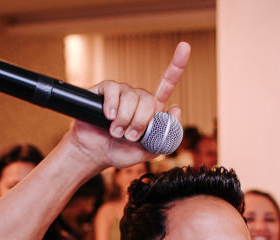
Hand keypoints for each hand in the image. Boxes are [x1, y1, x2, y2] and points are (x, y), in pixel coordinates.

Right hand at [66, 42, 189, 169]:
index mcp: (151, 109)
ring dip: (125, 119)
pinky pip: (113, 90)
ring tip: (116, 132)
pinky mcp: (104, 90)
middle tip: (129, 136)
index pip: (167, 83)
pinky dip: (112, 105)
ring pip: (131, 97)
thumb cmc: (120, 152)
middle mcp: (137, 97)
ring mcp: (121, 92)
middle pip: (148, 99)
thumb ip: (165, 137)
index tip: (184, 46)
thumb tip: (176, 109)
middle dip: (141, 121)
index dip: (176, 65)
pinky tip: (109, 116)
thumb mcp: (148, 151)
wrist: (94, 154)